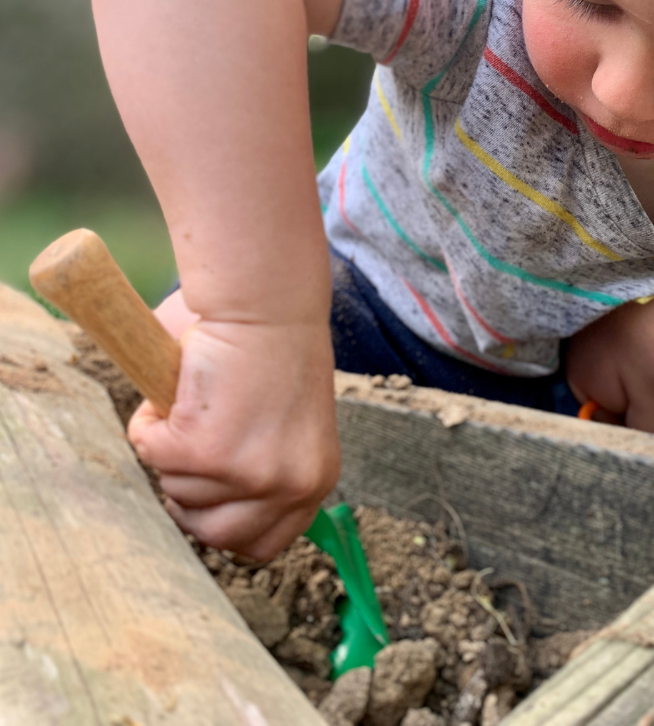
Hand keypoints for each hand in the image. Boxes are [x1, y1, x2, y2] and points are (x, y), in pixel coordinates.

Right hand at [128, 290, 340, 559]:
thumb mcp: (285, 425)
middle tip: (191, 447)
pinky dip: (149, 420)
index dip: (226, 522)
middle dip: (190, 496)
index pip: (264, 543)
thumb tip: (212, 497)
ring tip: (198, 399)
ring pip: (176, 492)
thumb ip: (260, 466)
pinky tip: (181, 386)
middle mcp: (290, 486)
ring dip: (172, 451)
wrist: (266, 300)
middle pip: (214, 536)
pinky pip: (151, 453)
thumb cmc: (271, 345)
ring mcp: (248, 473)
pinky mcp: (205, 450)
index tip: (209, 495)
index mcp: (314, 480)